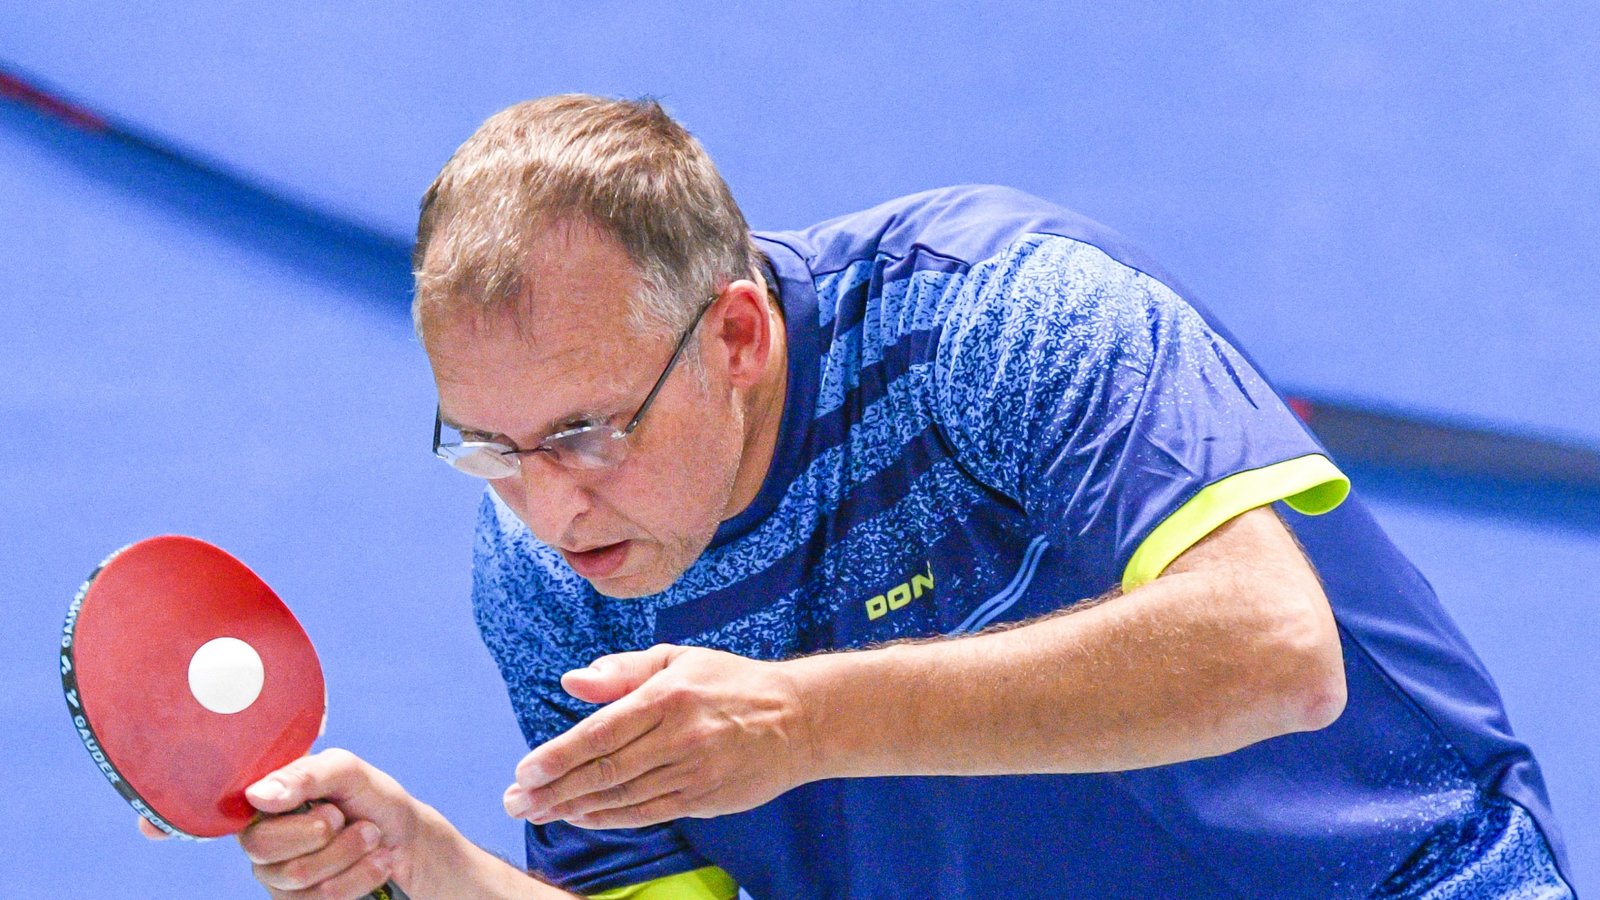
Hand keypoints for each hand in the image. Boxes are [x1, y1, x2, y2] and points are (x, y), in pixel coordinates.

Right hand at [237, 748, 422, 898]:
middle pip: (264, 847)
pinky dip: (360, 877)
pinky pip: (322, 899)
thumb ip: (305, 775)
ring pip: (298, 875)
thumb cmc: (374, 802)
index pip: (248, 813)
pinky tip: (374, 864)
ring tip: (371, 839)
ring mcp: (278, 878)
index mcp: (267, 803)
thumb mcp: (348, 771)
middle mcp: (263, 842)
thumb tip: (257, 796)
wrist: (410, 842)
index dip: (296, 815)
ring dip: (350, 853)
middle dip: (326, 833)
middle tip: (350, 821)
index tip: (333, 809)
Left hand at [502, 644, 817, 829]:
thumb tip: (572, 680)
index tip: (523, 772)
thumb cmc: (731, 683)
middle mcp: (680, 736)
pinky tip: (582, 817)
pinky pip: (648, 813)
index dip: (557, 756)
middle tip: (515, 801)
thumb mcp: (679, 659)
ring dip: (574, 807)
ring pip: (622, 797)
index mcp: (668, 695)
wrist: (799, 719)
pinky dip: (611, 818)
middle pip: (605, 770)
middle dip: (553, 789)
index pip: (601, 732)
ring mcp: (694, 770)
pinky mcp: (706, 797)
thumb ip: (623, 670)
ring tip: (539, 812)